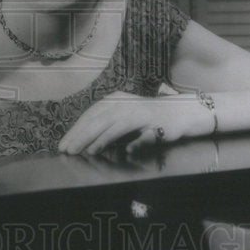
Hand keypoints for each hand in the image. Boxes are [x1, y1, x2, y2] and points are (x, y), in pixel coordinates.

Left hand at [57, 93, 213, 155]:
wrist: (185, 113)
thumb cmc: (156, 120)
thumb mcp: (131, 121)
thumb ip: (112, 127)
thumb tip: (89, 141)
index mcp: (116, 99)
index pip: (91, 114)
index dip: (76, 128)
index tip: (64, 142)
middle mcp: (122, 101)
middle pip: (93, 118)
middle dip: (77, 134)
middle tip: (64, 148)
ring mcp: (132, 109)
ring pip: (103, 123)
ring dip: (87, 137)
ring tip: (76, 150)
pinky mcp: (142, 118)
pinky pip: (119, 129)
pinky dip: (106, 138)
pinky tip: (96, 148)